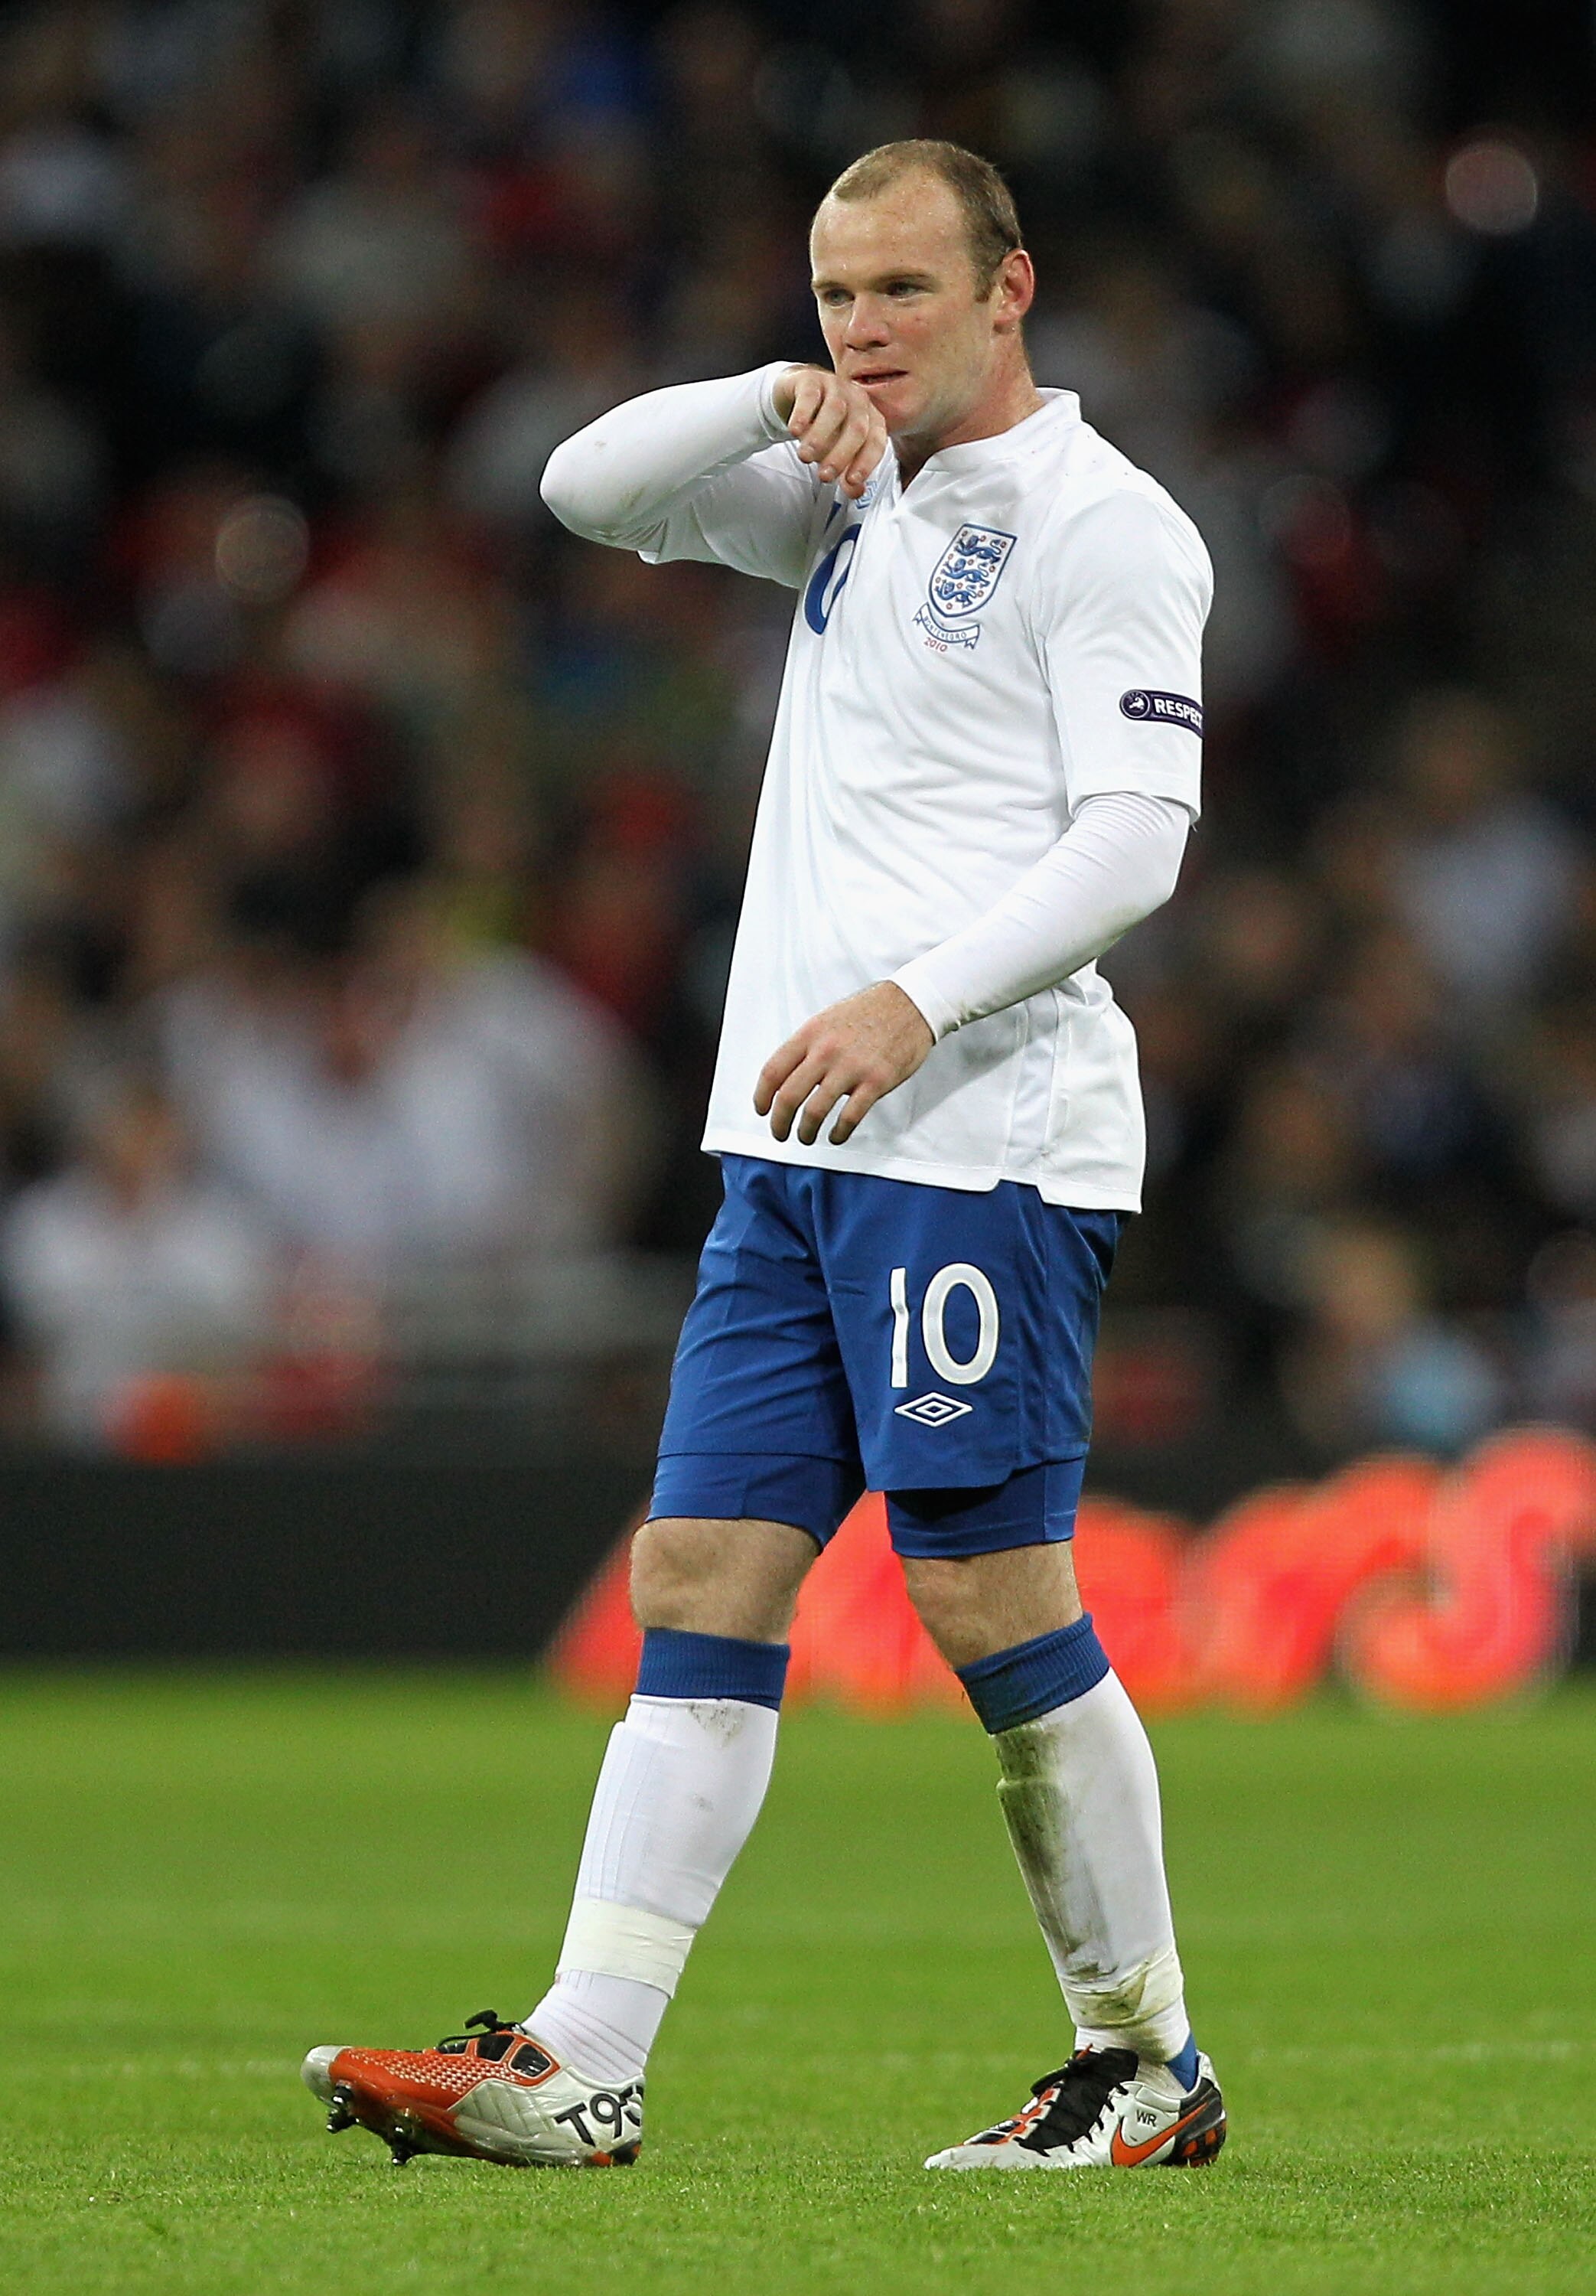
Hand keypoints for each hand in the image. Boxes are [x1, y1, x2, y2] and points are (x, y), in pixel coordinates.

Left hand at [754, 982, 934, 1147]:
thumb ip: (806, 1048)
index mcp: (809, 1034)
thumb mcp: (826, 1020)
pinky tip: (835, 1136)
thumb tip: (787, 1078)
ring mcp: (851, 1067)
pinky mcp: (876, 1081)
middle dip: (779, 1122)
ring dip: (805, 1132)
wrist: (909, 1004)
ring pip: (815, 1111)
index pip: (772, 1071)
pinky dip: (838, 1133)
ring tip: (805, 1137)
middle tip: (779, 1132)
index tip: (762, 1110)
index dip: (762, 1097)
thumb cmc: (867, 1013)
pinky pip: (849, 1117)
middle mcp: (826, 1051)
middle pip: (788, 1096)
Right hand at [772, 366, 886, 500]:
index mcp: (871, 419)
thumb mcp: (835, 454)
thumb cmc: (824, 426)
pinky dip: (803, 414)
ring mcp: (836, 386)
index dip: (866, 463)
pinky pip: (810, 395)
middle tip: (824, 476)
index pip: (876, 442)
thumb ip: (846, 474)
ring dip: (820, 437)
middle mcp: (858, 400)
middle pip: (857, 428)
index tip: (851, 481)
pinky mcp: (812, 379)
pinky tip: (794, 431)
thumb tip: (856, 492)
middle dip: (841, 456)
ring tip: (805, 457)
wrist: (798, 395)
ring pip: (835, 410)